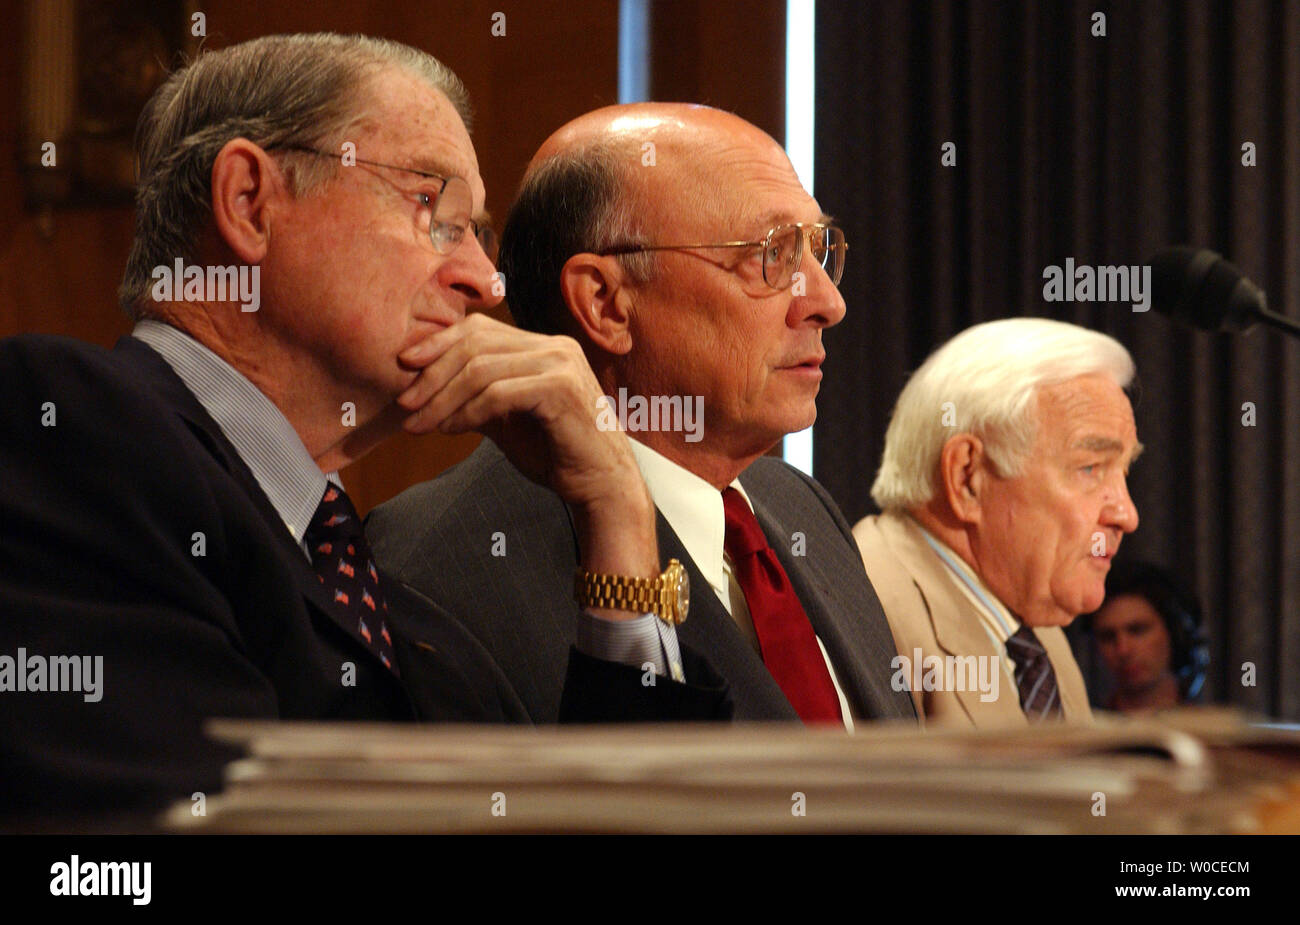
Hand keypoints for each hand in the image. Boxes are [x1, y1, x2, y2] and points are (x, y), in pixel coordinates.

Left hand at [397, 314, 658, 603]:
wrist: (601, 485)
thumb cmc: (556, 453)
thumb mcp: (507, 419)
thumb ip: (477, 398)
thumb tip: (427, 389)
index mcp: (544, 346)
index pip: (480, 329)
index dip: (438, 343)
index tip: (404, 367)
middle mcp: (554, 346)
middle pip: (475, 343)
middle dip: (432, 374)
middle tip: (405, 403)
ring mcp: (560, 364)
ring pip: (481, 369)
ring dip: (442, 398)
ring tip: (419, 423)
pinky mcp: (560, 389)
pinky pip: (498, 394)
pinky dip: (466, 412)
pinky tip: (449, 430)